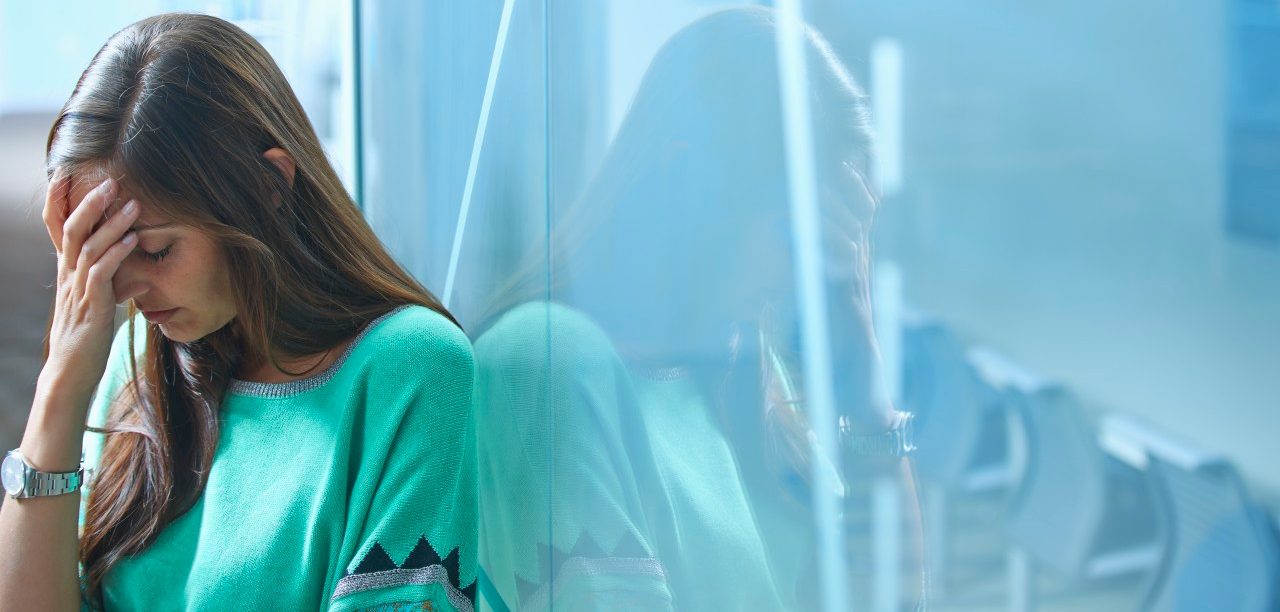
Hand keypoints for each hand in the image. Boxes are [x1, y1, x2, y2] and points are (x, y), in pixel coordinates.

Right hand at [38, 171, 144, 413]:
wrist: (71, 374)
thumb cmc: (87, 340)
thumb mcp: (102, 308)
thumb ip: (118, 288)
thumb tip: (141, 279)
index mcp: (67, 273)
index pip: (56, 230)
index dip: (58, 202)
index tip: (64, 175)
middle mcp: (68, 277)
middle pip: (71, 230)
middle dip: (89, 203)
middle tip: (110, 181)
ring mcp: (77, 291)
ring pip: (88, 248)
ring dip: (111, 224)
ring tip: (132, 204)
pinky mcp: (91, 307)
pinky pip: (101, 274)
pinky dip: (118, 254)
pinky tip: (134, 240)